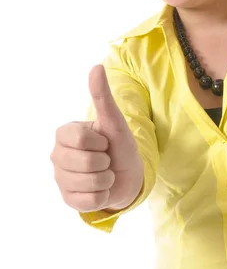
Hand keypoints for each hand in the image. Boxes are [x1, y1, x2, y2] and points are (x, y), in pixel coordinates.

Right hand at [50, 65, 143, 211]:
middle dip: (105, 162)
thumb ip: (103, 96)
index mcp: (64, 134)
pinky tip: (101, 190)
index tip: (103, 142)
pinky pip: (90, 201)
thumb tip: (96, 66)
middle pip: (85, 162)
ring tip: (105, 174)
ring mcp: (60, 179)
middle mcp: (57, 156)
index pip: (81, 138)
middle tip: (105, 160)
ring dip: (107, 179)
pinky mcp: (68, 200)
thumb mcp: (114, 121)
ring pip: (89, 183)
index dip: (100, 141)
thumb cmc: (119, 145)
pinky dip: (103, 196)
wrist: (128, 175)